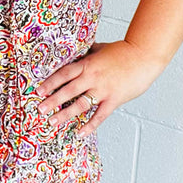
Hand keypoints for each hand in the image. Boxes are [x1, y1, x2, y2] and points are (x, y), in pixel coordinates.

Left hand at [35, 40, 165, 136]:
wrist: (144, 55)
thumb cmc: (124, 51)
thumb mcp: (101, 48)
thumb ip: (87, 53)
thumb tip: (76, 52)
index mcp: (88, 64)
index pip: (64, 74)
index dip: (50, 82)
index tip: (38, 91)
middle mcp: (93, 77)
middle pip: (68, 90)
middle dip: (52, 100)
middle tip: (39, 109)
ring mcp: (103, 89)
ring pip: (80, 104)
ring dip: (65, 114)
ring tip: (53, 122)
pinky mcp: (114, 99)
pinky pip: (99, 115)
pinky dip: (90, 125)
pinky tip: (80, 133)